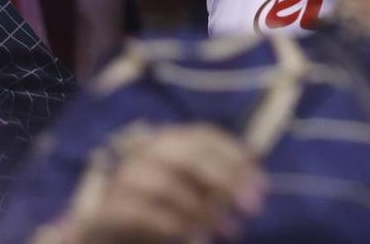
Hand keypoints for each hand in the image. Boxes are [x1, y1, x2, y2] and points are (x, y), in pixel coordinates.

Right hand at [55, 124, 263, 242]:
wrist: (107, 232)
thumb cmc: (160, 207)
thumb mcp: (194, 191)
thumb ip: (218, 184)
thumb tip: (255, 186)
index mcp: (170, 139)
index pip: (206, 136)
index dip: (238, 159)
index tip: (262, 187)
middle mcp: (146, 151)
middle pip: (190, 155)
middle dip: (226, 181)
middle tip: (252, 210)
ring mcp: (124, 177)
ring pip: (168, 186)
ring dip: (203, 210)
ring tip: (226, 231)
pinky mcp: (108, 208)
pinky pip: (144, 214)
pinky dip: (174, 227)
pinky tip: (195, 240)